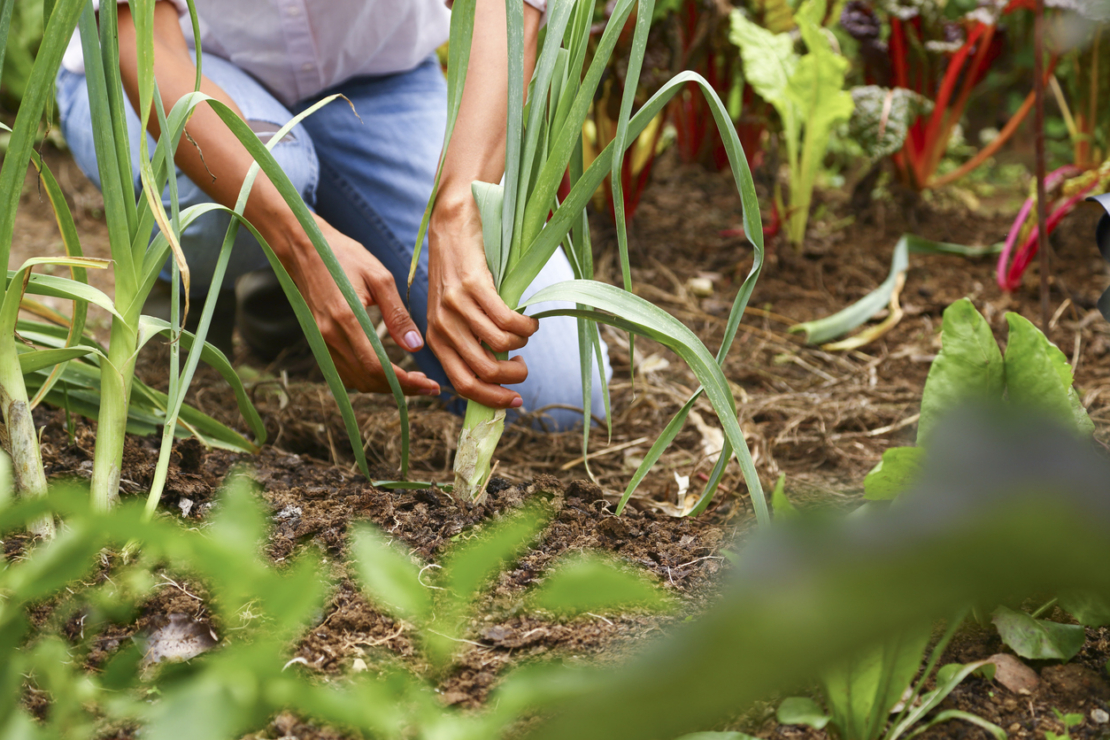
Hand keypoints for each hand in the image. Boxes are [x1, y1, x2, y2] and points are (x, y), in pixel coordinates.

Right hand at [287, 214, 440, 395]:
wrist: (304, 247)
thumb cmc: (344, 256)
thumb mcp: (380, 278)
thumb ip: (398, 315)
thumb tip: (415, 347)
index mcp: (347, 319)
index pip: (378, 368)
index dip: (406, 383)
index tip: (430, 386)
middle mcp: (330, 336)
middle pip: (368, 380)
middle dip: (401, 389)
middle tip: (428, 386)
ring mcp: (321, 340)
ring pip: (356, 380)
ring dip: (385, 386)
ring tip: (412, 380)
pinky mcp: (319, 340)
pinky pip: (344, 371)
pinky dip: (367, 378)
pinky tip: (387, 372)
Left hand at [427, 196, 538, 407]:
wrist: (454, 227)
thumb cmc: (459, 274)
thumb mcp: (454, 315)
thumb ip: (468, 343)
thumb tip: (496, 378)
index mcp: (435, 340)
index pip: (462, 385)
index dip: (493, 399)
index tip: (516, 401)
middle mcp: (442, 327)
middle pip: (485, 372)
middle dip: (514, 377)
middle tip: (524, 366)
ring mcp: (456, 307)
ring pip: (502, 346)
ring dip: (522, 344)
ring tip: (525, 332)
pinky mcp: (473, 287)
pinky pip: (508, 321)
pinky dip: (526, 326)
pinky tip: (529, 320)